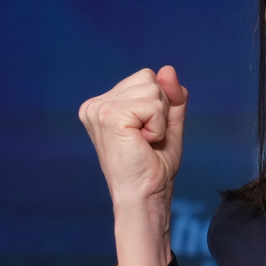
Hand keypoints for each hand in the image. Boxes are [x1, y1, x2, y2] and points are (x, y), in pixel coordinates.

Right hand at [79, 66, 187, 265]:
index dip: (160, 105)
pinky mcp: (109, 115)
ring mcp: (98, 108)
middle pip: (150, 78)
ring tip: (144, 142)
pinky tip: (143, 143)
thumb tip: (167, 69)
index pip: (147, 77)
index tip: (146, 134)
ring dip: (160, 119)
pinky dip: (158, 126)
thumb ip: (170, 96)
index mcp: (103, 104)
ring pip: (153, 89)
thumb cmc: (154, 166)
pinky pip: (154, 105)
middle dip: (160, 110)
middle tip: (146, 140)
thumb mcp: (168, 124)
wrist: (145, 195)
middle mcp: (95, 104)